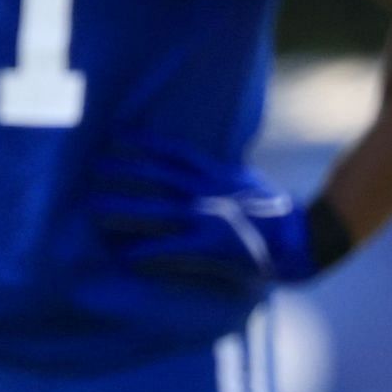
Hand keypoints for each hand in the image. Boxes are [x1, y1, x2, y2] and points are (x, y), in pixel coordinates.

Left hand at [90, 140, 320, 293]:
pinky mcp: (210, 246)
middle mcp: (209, 192)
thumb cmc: (273, 213)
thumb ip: (216, 175)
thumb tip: (195, 167)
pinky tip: (123, 258)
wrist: (302, 239)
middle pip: (157, 175)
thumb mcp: (244, 181)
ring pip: (156, 211)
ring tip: (90, 208)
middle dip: (122, 170)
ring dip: (121, 209)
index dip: (143, 141)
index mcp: (216, 174)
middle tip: (90, 165)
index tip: (115, 133)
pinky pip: (171, 248)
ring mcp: (209, 218)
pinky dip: (146, 252)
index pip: (174, 152)